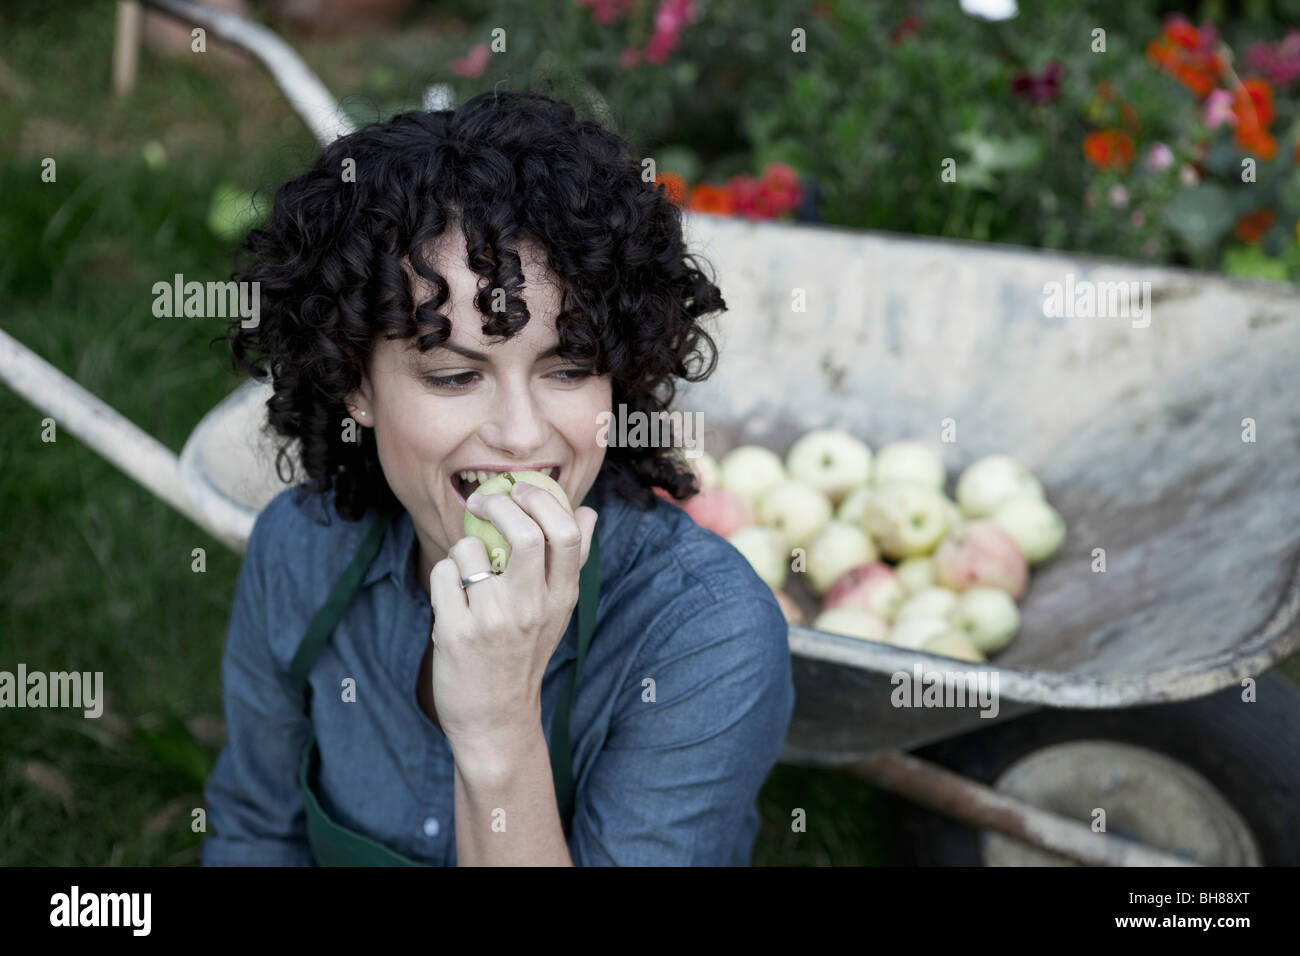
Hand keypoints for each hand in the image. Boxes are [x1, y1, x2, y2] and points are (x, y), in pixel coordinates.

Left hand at [428, 481, 597, 773]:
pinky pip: (444, 574)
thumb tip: (588, 511)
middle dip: (500, 503)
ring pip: (471, 548)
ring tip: (468, 567)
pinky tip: (453, 594)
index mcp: (561, 597)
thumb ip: (572, 561)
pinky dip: (444, 574)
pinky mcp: (457, 632)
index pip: (566, 533)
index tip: (521, 490)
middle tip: (485, 499)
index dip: (542, 500)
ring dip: (464, 546)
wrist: (495, 719)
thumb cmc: (524, 654)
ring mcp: (493, 620)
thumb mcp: (558, 611)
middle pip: (526, 532)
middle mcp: (531, 607)